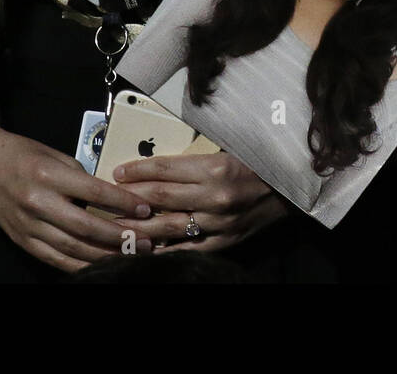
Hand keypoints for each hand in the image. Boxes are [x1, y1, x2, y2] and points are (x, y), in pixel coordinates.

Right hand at [0, 122, 156, 271]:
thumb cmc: (21, 154)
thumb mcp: (53, 154)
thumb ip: (79, 176)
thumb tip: (109, 196)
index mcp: (48, 174)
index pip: (93, 192)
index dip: (121, 203)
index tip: (144, 208)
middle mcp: (37, 202)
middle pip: (86, 226)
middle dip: (120, 236)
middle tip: (147, 240)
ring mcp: (27, 225)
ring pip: (72, 248)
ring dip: (105, 255)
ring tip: (132, 255)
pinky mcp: (21, 240)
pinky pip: (54, 259)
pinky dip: (79, 265)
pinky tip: (101, 265)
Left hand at [111, 152, 288, 252]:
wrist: (291, 187)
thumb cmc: (258, 161)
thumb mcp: (227, 147)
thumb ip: (194, 156)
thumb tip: (156, 163)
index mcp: (215, 167)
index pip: (164, 169)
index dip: (137, 170)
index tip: (117, 171)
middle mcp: (215, 196)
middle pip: (160, 197)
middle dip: (129, 197)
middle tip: (106, 198)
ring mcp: (219, 223)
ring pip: (169, 226)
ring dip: (138, 226)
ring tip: (115, 225)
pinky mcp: (224, 241)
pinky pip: (188, 247)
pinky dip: (165, 248)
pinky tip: (145, 247)